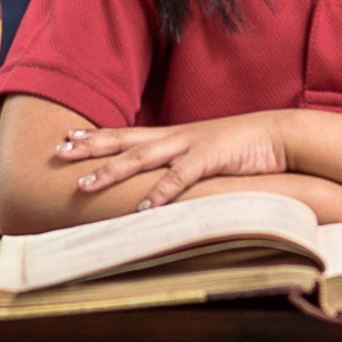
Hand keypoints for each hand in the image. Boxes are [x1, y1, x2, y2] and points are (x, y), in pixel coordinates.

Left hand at [54, 113, 291, 208]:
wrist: (282, 136)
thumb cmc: (246, 149)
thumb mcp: (208, 157)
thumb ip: (186, 167)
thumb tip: (164, 186)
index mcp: (175, 136)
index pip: (128, 134)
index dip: (98, 136)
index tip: (68, 137)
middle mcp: (176, 137)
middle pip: (125, 141)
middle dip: (91, 146)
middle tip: (59, 151)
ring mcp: (191, 145)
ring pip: (142, 158)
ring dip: (111, 171)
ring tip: (84, 185)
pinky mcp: (211, 157)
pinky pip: (180, 177)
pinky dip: (160, 192)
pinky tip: (143, 207)